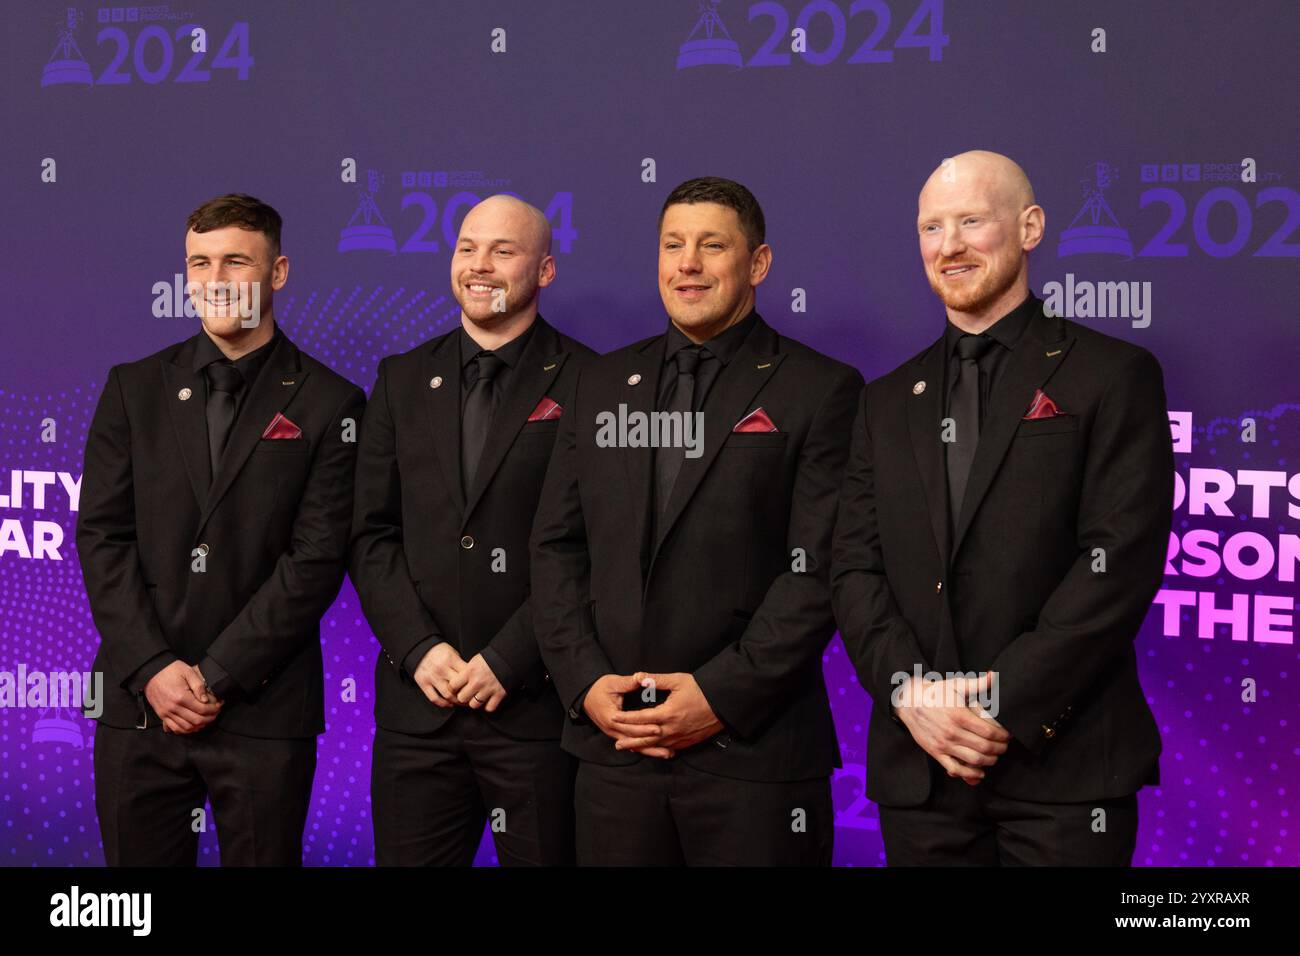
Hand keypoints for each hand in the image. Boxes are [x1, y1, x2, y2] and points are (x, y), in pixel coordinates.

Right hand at [145, 660, 221, 733]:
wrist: (151, 672)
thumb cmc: (170, 670)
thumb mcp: (188, 672)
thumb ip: (199, 686)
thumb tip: (206, 700)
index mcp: (181, 697)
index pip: (202, 709)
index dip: (213, 709)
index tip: (219, 705)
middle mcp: (173, 708)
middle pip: (196, 721)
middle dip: (209, 718)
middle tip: (215, 713)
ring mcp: (166, 713)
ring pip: (186, 727)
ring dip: (199, 725)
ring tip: (207, 718)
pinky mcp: (161, 715)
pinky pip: (175, 728)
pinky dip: (186, 730)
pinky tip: (193, 725)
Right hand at [412, 642, 467, 708]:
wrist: (420, 649)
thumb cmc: (438, 651)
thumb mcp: (452, 652)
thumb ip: (460, 664)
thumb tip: (470, 678)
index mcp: (450, 659)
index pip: (465, 674)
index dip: (472, 682)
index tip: (476, 687)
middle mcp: (441, 669)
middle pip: (458, 686)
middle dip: (466, 694)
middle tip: (471, 697)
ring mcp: (432, 677)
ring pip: (447, 695)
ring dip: (456, 701)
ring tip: (462, 702)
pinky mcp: (423, 683)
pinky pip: (434, 698)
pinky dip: (443, 704)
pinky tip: (449, 704)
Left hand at [447, 653, 506, 711]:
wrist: (509, 657)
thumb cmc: (491, 658)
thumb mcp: (474, 661)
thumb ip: (466, 672)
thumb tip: (458, 682)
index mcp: (469, 671)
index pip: (452, 686)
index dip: (453, 688)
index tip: (456, 688)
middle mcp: (477, 682)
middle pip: (462, 698)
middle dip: (464, 696)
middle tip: (467, 693)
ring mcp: (488, 689)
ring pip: (474, 705)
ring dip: (475, 702)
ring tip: (478, 697)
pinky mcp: (499, 694)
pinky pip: (489, 708)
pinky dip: (488, 706)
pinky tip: (488, 700)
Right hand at [581, 673, 675, 755]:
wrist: (587, 697)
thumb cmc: (599, 689)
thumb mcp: (612, 683)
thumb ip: (627, 683)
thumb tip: (640, 678)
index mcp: (611, 717)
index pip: (629, 726)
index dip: (644, 728)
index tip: (658, 728)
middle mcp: (613, 729)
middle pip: (634, 739)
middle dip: (651, 742)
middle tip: (668, 743)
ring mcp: (615, 734)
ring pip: (634, 746)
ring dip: (651, 751)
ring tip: (668, 754)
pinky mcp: (618, 736)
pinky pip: (633, 745)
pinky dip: (645, 750)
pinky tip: (658, 753)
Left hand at [614, 672, 724, 758]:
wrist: (723, 703)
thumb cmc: (701, 689)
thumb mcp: (678, 681)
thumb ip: (656, 680)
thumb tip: (638, 676)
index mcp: (668, 713)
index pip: (641, 717)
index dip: (626, 718)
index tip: (613, 717)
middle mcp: (672, 728)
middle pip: (646, 737)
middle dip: (630, 740)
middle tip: (616, 744)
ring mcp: (680, 737)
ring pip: (657, 745)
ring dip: (642, 747)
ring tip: (630, 748)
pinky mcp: (688, 741)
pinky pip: (670, 747)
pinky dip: (658, 749)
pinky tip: (652, 749)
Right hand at [894, 672, 1009, 785]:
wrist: (909, 702)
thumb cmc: (935, 693)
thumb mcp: (956, 685)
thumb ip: (978, 684)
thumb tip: (995, 675)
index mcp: (959, 715)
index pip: (989, 732)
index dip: (1003, 736)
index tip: (1008, 736)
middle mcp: (952, 731)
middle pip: (985, 747)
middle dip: (1000, 749)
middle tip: (1004, 746)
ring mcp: (943, 744)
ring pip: (974, 760)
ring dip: (989, 761)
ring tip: (994, 756)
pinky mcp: (936, 752)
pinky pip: (955, 769)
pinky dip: (970, 774)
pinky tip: (979, 772)